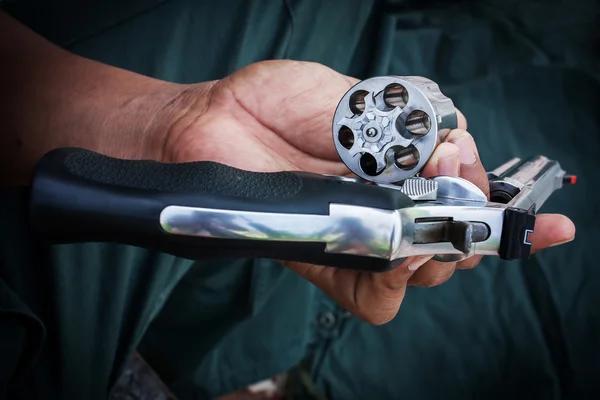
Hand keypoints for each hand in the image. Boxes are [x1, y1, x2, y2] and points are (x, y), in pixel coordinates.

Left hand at [160, 60, 575, 324]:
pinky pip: (374, 298)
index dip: (505, 209)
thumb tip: (452, 157)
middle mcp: (389, 207)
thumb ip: (403, 132)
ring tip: (432, 224)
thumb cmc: (275, 103)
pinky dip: (397, 284)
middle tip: (462, 197)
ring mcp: (361, 239)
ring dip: (443, 255)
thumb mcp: (351, 100)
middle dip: (473, 228)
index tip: (551, 221)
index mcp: (402, 168)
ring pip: (424, 274)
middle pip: (455, 242)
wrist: (211, 122)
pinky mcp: (328, 262)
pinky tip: (396, 257)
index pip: (466, 196)